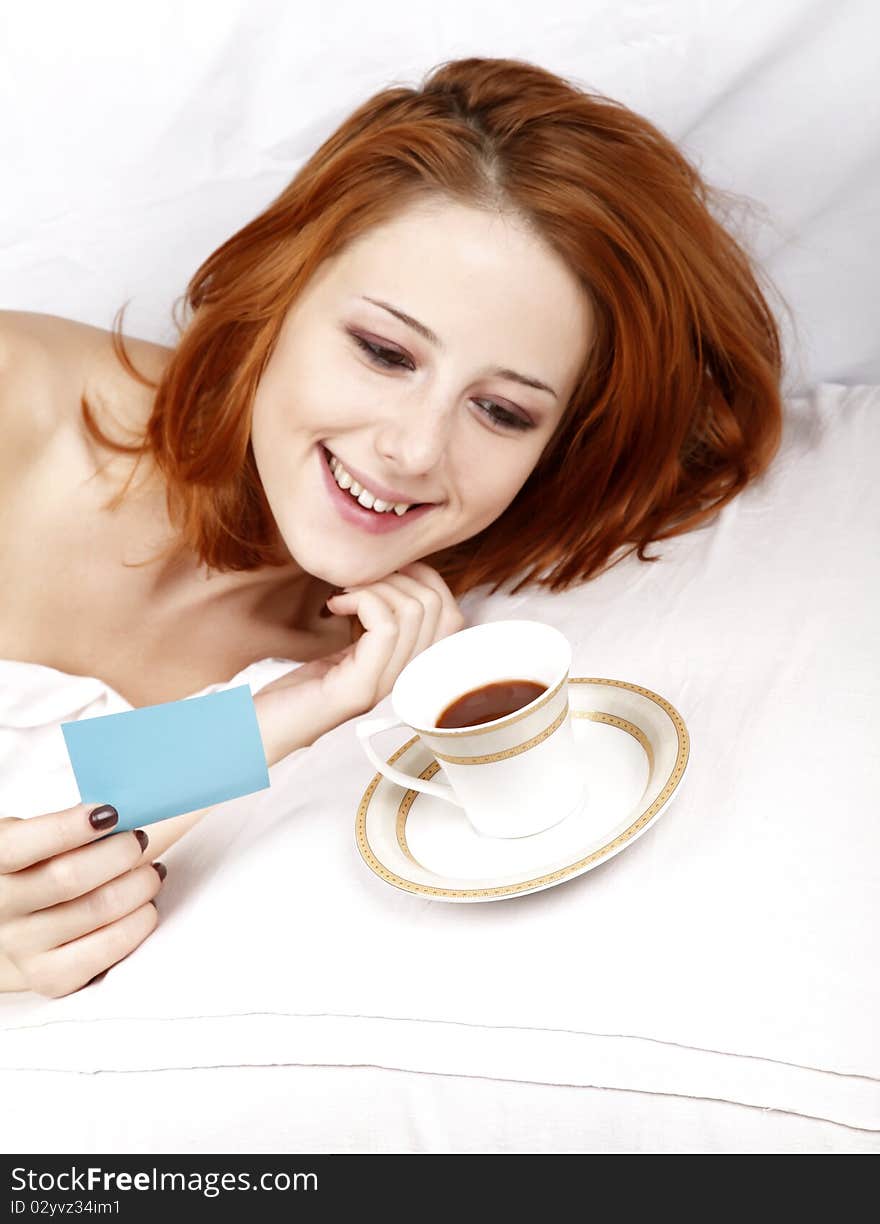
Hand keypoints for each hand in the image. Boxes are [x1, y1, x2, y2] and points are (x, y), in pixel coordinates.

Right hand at [0, 803, 165, 997]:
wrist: (12, 926)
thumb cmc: (37, 867)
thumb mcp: (34, 836)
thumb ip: (69, 823)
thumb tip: (130, 807)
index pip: (19, 846)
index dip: (68, 828)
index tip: (109, 814)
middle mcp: (0, 907)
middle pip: (68, 878)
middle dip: (120, 852)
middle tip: (139, 839)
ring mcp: (21, 947)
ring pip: (97, 910)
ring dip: (139, 884)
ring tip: (150, 871)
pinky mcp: (49, 977)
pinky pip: (107, 950)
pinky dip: (139, 922)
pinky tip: (145, 905)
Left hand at [254, 561, 465, 761]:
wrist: (262, 731)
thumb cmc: (296, 688)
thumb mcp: (345, 649)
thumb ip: (372, 624)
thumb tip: (389, 575)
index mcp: (404, 668)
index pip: (452, 617)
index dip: (428, 579)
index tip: (389, 568)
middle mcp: (402, 680)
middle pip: (438, 608)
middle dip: (401, 576)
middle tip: (361, 579)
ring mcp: (382, 687)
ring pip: (414, 612)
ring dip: (378, 586)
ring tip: (345, 593)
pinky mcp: (357, 689)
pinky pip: (384, 627)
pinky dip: (362, 600)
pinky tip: (335, 606)